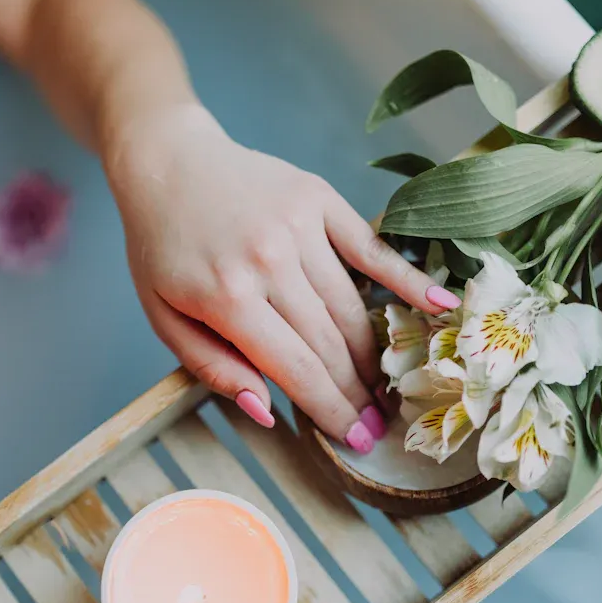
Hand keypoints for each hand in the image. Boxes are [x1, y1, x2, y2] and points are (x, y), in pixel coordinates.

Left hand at [105, 105, 460, 451]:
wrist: (166, 161)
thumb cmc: (161, 246)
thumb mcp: (163, 317)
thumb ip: (212, 367)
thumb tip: (267, 411)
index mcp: (227, 298)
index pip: (297, 370)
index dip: (331, 411)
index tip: (356, 441)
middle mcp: (269, 261)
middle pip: (330, 344)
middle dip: (356, 394)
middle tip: (377, 426)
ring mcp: (299, 227)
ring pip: (351, 306)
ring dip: (372, 354)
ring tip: (384, 386)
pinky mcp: (318, 198)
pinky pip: (371, 247)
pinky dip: (407, 279)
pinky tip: (439, 305)